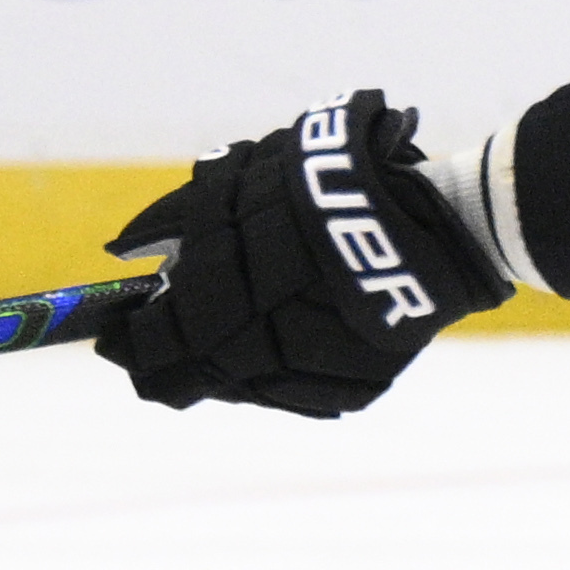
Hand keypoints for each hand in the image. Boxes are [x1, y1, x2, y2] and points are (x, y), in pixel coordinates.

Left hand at [100, 90, 511, 417]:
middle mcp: (288, 327)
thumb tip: (122, 253)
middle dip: (166, 360)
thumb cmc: (343, 181)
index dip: (136, 338)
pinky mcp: (365, 384)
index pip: (171, 329)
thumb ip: (187, 214)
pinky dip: (276, 381)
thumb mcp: (260, 172)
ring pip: (249, 387)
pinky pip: (301, 397)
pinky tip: (264, 361)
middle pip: (204, 367)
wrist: (454, 216)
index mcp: (256, 270)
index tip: (115, 336)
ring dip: (220, 371)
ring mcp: (329, 363)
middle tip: (141, 354)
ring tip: (203, 352)